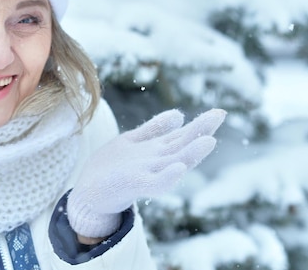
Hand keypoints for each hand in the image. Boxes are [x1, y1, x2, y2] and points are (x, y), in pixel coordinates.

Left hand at [67, 108, 225, 238]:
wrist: (87, 195)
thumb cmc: (110, 169)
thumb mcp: (132, 141)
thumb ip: (154, 129)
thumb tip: (179, 114)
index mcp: (156, 151)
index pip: (182, 135)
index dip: (199, 125)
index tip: (219, 112)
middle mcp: (156, 162)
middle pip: (181, 145)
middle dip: (200, 131)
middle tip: (219, 116)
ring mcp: (147, 174)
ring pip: (173, 162)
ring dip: (191, 153)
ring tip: (209, 140)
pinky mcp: (134, 185)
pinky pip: (154, 183)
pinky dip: (167, 177)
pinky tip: (178, 167)